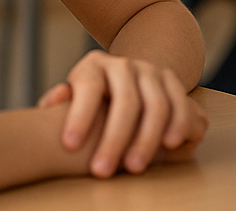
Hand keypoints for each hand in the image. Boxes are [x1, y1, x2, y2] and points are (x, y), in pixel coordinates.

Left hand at [36, 50, 206, 177]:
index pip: (89, 87)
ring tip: (134, 167)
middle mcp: (125, 65)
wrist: (122, 77)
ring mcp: (152, 71)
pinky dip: (179, 124)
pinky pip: (181, 103)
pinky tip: (170, 145)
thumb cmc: (89, 99)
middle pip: (126, 100)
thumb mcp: (70, 96)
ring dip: (147, 139)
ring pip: (157, 104)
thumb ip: (59, 100)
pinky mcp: (173, 82)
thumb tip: (54, 101)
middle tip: (102, 171)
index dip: (80, 116)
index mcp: (94, 67)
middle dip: (114, 139)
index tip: (69, 147)